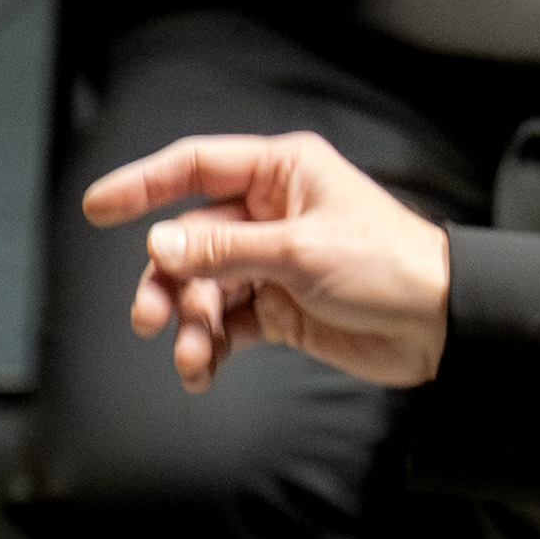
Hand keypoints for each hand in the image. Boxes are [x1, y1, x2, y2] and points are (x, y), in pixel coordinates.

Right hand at [78, 128, 456, 393]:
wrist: (441, 326)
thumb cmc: (388, 265)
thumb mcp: (300, 251)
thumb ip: (225, 252)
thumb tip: (160, 246)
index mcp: (281, 174)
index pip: (196, 168)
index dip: (143, 184)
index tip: (98, 207)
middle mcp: (270, 213)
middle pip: (191, 238)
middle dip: (168, 280)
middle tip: (149, 316)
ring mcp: (272, 262)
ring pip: (203, 287)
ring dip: (189, 323)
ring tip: (191, 356)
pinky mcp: (279, 307)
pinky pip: (226, 324)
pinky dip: (210, 347)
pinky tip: (202, 371)